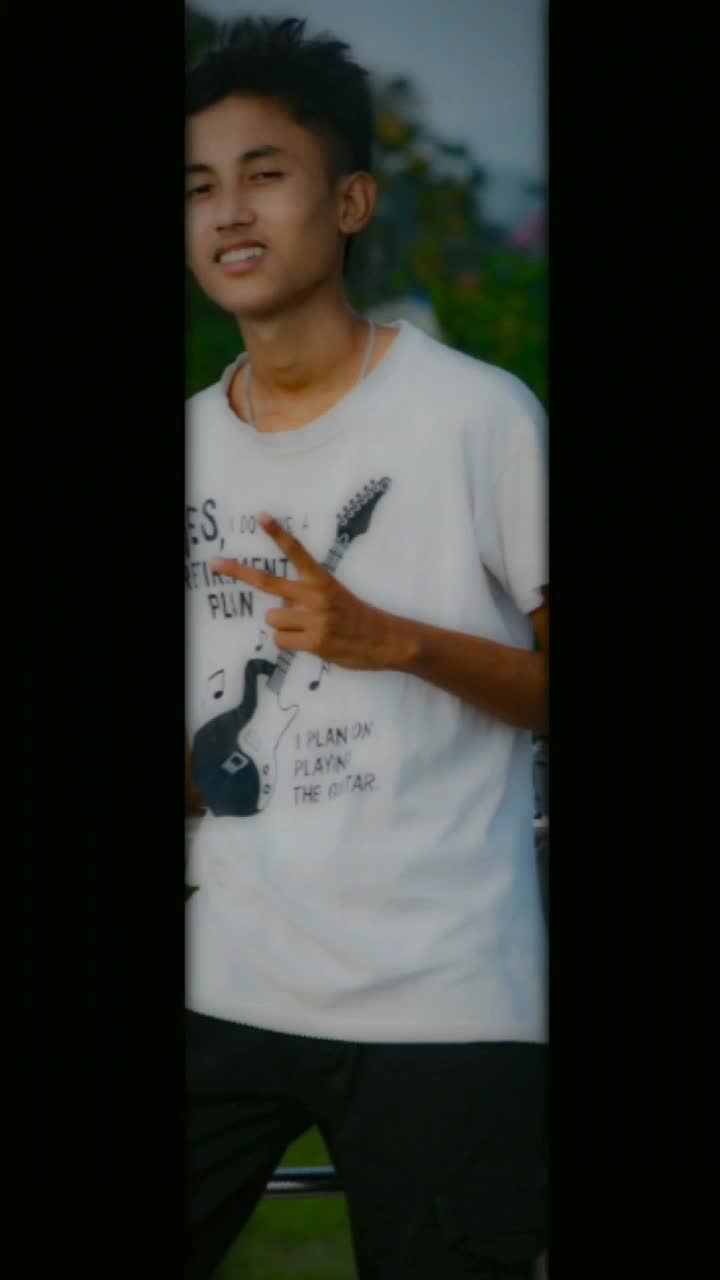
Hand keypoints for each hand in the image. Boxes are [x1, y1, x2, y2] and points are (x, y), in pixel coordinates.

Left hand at [211, 514, 404, 670]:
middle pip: (268, 583)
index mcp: (323, 581)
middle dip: (239, 572)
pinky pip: (281, 640)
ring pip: (273, 619)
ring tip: (306, 630)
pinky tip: (310, 643)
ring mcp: (315, 619)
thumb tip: (281, 604)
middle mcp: (316, 597)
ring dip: (284, 627)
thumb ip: (308, 597)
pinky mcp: (315, 642)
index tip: (260, 517)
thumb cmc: (358, 618)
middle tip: (215, 562)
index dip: (278, 534)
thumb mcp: (336, 597)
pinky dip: (291, 643)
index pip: (297, 552)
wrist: (386, 640)